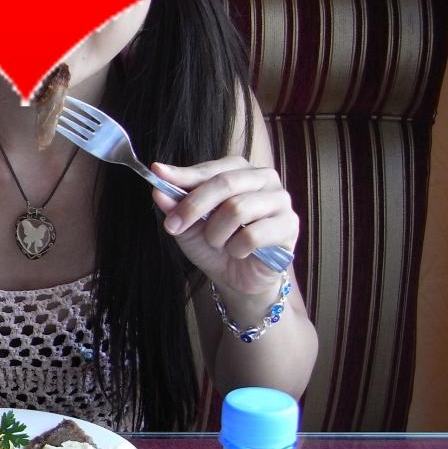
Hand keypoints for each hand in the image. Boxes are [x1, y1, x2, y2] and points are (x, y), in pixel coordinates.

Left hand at [150, 158, 297, 296]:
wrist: (238, 279)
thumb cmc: (216, 244)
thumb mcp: (188, 225)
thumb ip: (175, 205)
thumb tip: (158, 189)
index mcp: (239, 170)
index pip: (209, 169)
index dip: (183, 176)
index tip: (158, 175)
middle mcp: (264, 178)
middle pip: (225, 183)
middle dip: (193, 206)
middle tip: (174, 226)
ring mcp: (280, 201)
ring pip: (237, 209)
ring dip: (216, 234)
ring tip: (218, 244)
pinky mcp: (289, 226)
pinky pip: (253, 235)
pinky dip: (236, 248)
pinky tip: (238, 252)